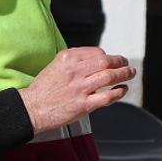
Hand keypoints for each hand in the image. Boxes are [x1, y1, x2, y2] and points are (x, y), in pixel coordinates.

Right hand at [19, 48, 136, 132]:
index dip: (107, 56)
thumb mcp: (55, 65)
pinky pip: (108, 96)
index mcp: (67, 59)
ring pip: (110, 76)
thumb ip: (74, 61)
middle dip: (120, 62)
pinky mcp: (84, 105)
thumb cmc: (42, 89)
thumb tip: (96, 59)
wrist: (31, 108)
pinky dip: (119, 92)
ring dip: (124, 74)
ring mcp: (80, 88)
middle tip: (126, 64)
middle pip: (106, 61)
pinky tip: (122, 89)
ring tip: (130, 73)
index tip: (110, 60)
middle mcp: (75, 71)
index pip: (96, 52)